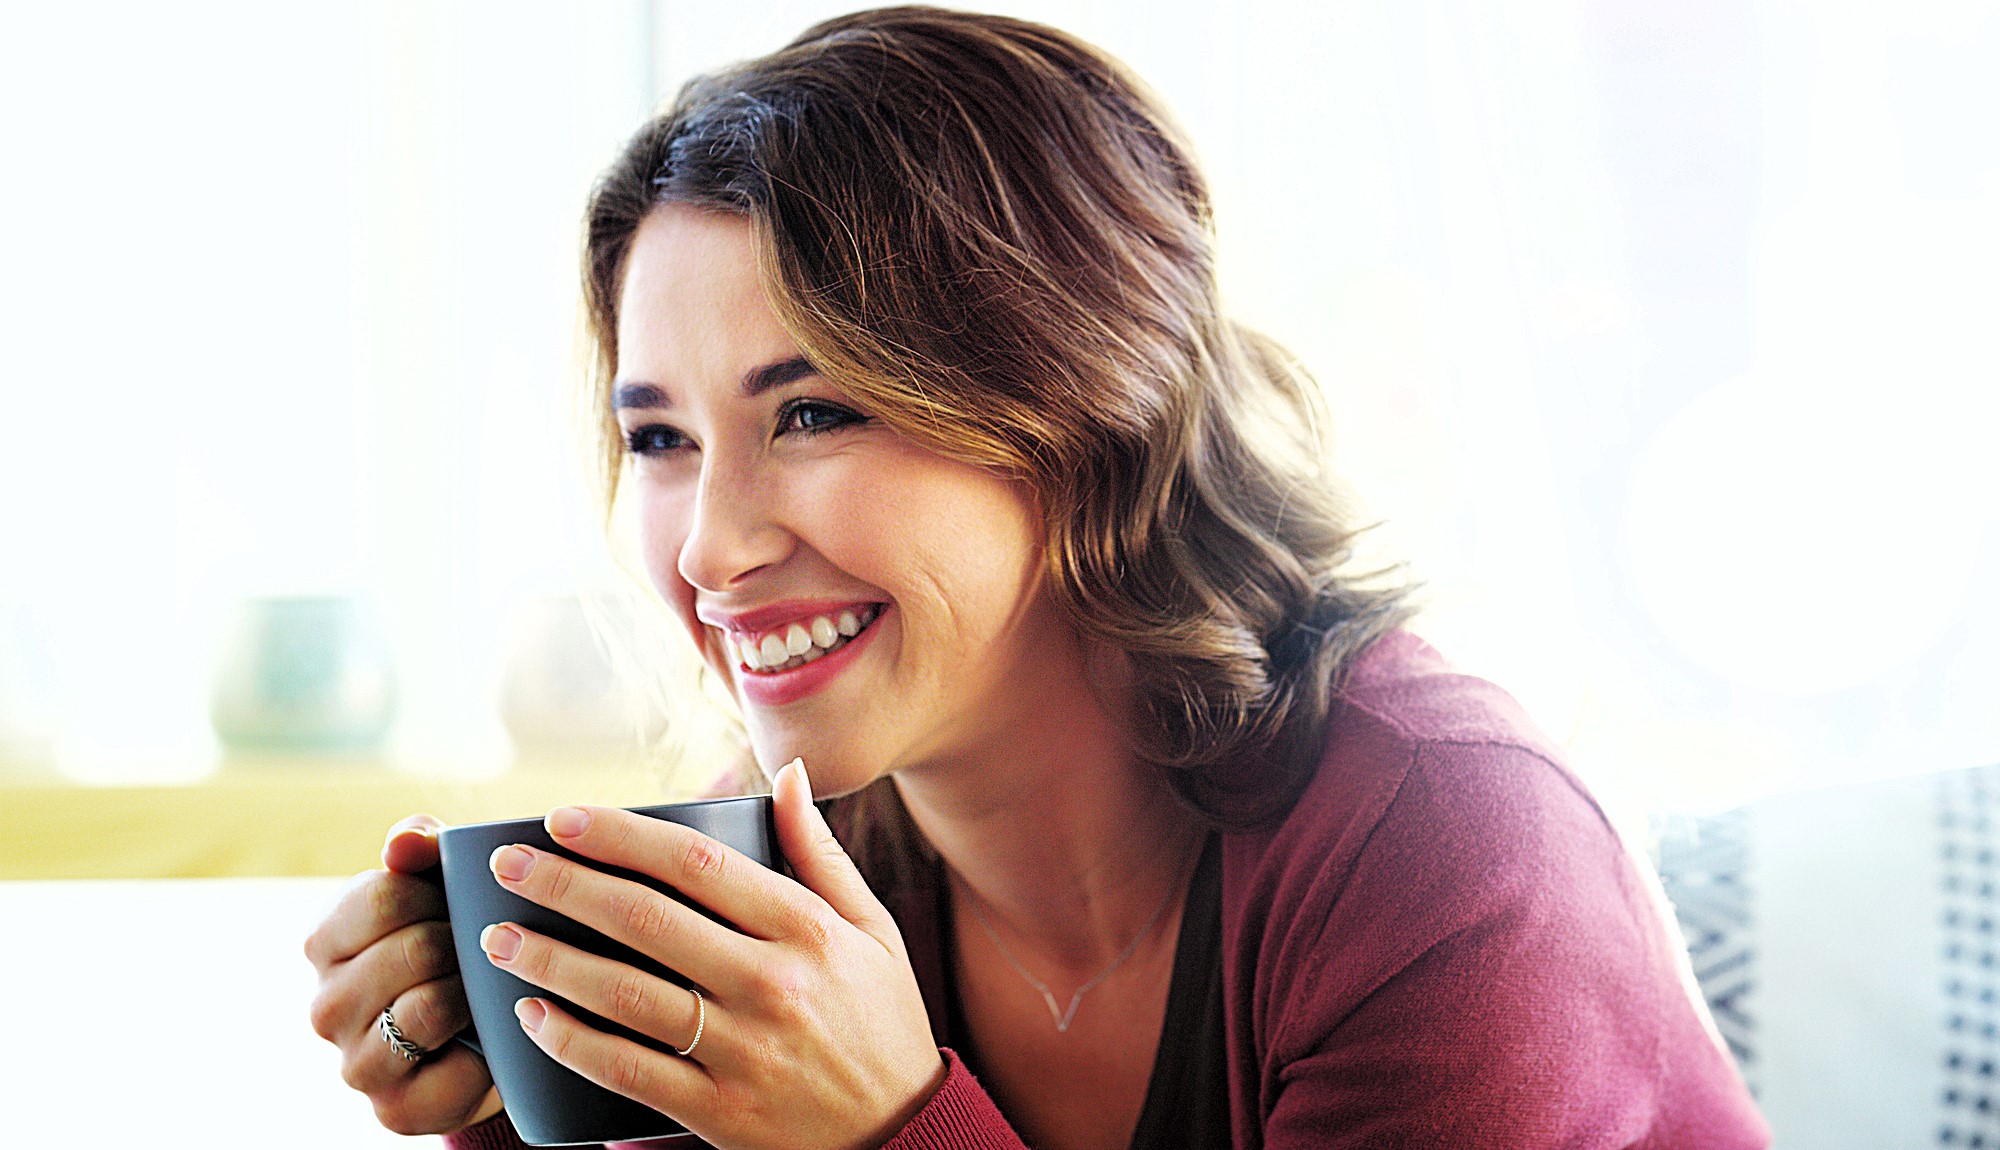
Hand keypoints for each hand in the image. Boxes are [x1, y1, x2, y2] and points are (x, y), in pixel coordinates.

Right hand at [305, 815, 503, 1135]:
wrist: (484, 1029)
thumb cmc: (456, 937)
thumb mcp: (440, 880)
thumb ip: (420, 845)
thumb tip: (404, 843)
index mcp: (325, 941)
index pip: (382, 897)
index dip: (441, 893)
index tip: (465, 899)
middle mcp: (324, 1006)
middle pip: (411, 950)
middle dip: (465, 941)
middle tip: (492, 943)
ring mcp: (354, 1064)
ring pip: (428, 1007)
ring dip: (475, 990)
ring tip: (490, 982)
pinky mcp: (394, 1111)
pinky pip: (455, 1068)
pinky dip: (487, 1048)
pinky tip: (493, 1034)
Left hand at [479, 759, 946, 1149]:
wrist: (902, 1133)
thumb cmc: (881, 1018)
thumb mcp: (871, 928)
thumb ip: (819, 850)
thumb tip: (784, 770)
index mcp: (806, 929)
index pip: (696, 863)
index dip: (619, 835)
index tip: (561, 818)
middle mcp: (772, 984)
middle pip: (645, 920)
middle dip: (562, 886)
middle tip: (505, 867)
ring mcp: (743, 1052)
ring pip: (625, 996)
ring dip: (549, 963)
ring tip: (496, 938)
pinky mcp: (720, 1113)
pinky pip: (628, 1072)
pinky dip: (572, 1043)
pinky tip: (532, 1018)